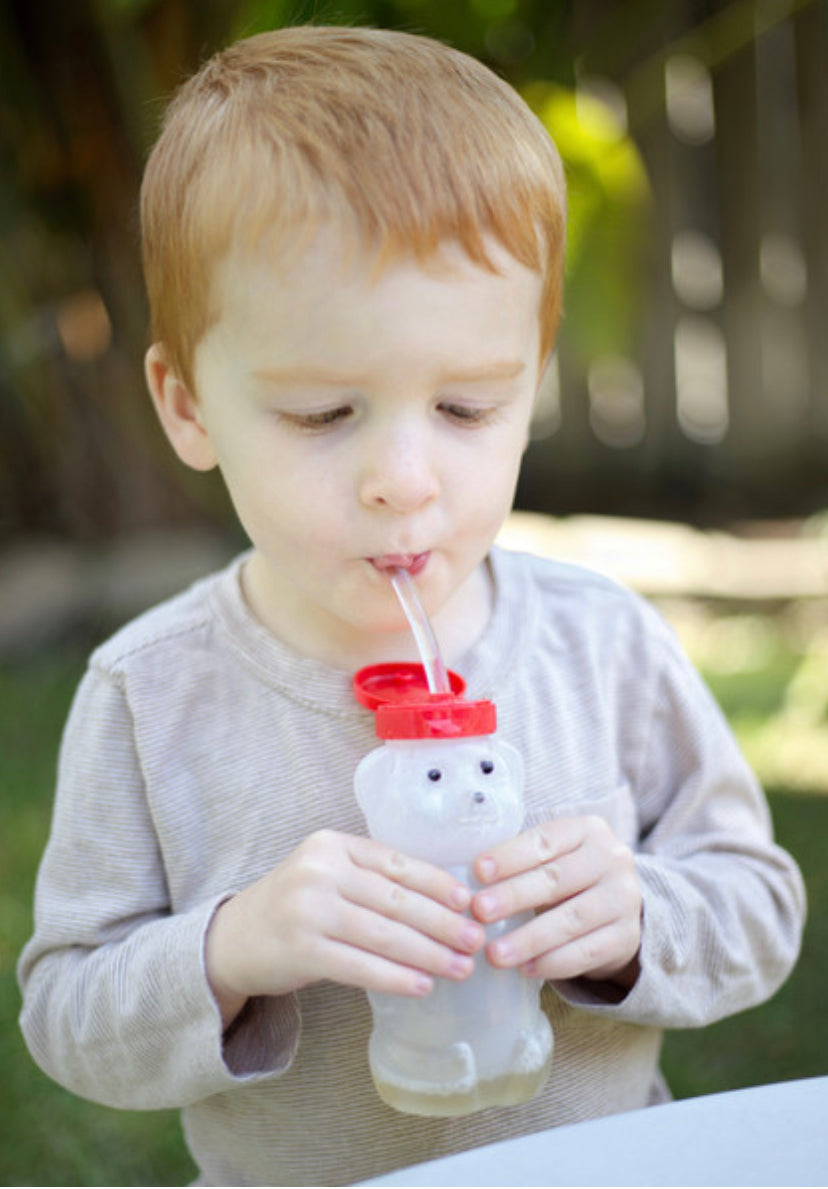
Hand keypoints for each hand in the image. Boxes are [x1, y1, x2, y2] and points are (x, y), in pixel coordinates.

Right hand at [206, 829, 485, 1027]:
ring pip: (384, 934)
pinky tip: (422, 985)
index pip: (397, 863)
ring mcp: (308, 910)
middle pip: (396, 899)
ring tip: (460, 967)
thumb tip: (445, 904)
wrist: (231, 940)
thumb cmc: (294, 906)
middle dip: (443, 923)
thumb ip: (370, 879)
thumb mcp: (326, 875)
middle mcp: (319, 871)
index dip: (438, 884)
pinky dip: (395, 977)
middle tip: (476, 941)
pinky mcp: (302, 950)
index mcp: (331, 845)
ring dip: (429, 954)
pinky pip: (360, 966)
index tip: (469, 903)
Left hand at [470, 815, 641, 988]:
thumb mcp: (552, 857)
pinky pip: (587, 953)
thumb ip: (520, 862)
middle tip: (479, 912)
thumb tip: (466, 883)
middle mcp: (612, 859)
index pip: (545, 840)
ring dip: (529, 939)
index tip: (478, 872)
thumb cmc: (567, 877)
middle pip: (557, 879)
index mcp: (587, 830)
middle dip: (514, 896)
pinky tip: (525, 969)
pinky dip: (553, 963)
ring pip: (571, 920)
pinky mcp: (627, 937)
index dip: (510, 856)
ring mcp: (624, 899)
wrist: (617, 908)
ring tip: (494, 953)